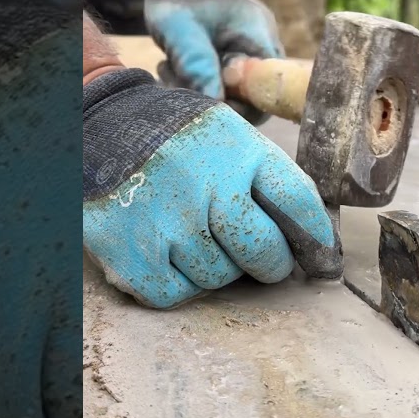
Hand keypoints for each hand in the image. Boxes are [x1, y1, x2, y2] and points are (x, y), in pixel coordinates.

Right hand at [83, 69, 339, 308]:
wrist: (94, 123)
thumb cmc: (173, 137)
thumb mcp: (225, 133)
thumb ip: (264, 176)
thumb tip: (310, 237)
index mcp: (238, 150)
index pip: (298, 203)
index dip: (316, 238)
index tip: (323, 260)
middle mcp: (207, 185)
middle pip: (265, 253)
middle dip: (271, 264)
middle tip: (264, 261)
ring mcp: (169, 223)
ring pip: (220, 278)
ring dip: (217, 268)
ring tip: (194, 237)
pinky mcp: (133, 256)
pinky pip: (177, 294)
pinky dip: (177, 283)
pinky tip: (166, 252)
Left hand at [144, 0, 283, 121]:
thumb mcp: (178, 27)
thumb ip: (197, 64)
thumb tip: (216, 104)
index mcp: (258, 36)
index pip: (269, 90)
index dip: (240, 105)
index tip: (203, 96)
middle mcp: (265, 47)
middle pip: (253, 98)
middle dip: (213, 98)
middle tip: (176, 79)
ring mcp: (253, 53)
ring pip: (236, 94)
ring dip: (200, 91)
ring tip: (171, 67)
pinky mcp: (239, 59)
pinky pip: (227, 85)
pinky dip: (200, 84)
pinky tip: (177, 67)